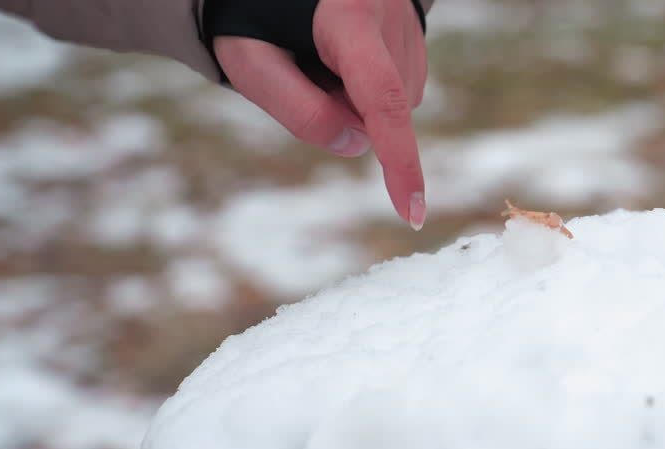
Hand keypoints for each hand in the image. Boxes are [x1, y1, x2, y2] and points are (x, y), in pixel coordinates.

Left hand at [213, 0, 427, 228]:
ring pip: (394, 100)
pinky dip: (368, 86)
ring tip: (319, 56)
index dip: (399, 162)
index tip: (413, 212)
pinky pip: (399, 86)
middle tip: (304, 72)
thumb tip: (356, 145)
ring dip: (356, 97)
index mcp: (349, 17)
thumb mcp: (250, 60)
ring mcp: (408, 24)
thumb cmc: (252, 15)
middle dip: (346, 111)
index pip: (382, 100)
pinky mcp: (415, 34)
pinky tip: (340, 57)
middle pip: (381, 107)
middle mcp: (390, 16)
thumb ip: (297, 110)